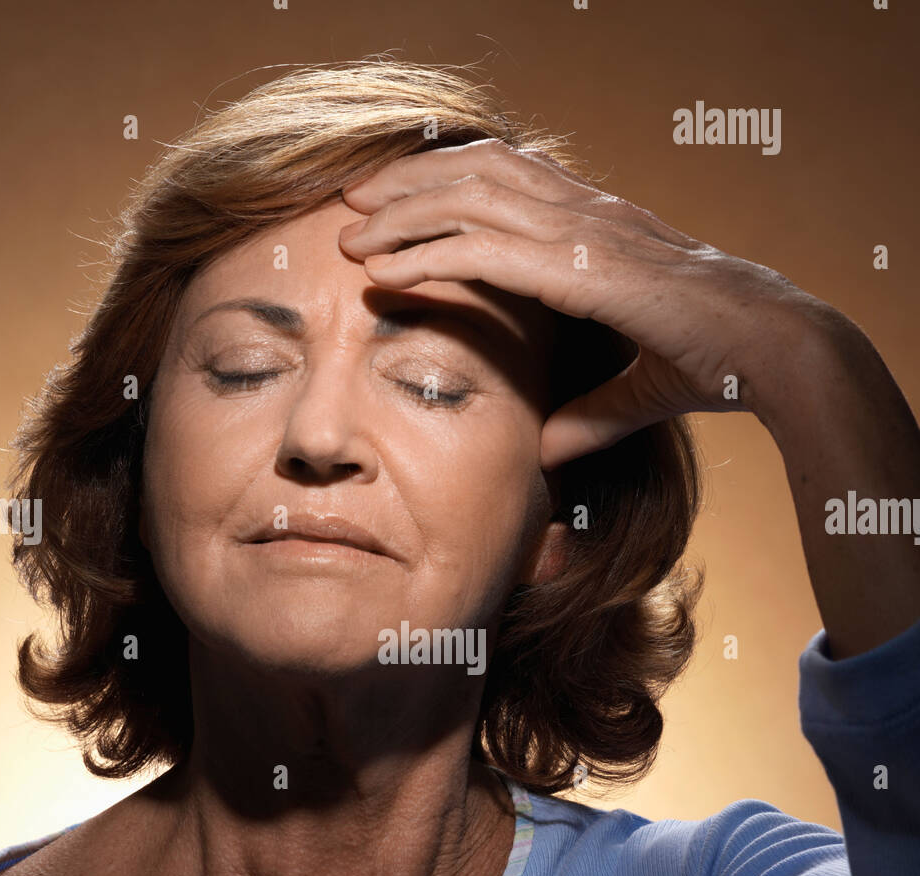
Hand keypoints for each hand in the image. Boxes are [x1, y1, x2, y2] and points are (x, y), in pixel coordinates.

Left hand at [338, 137, 824, 466]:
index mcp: (601, 226)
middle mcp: (588, 214)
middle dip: (408, 182)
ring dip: (403, 211)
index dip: (447, 183)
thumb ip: (586, 416)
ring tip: (352, 230)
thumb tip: (545, 454)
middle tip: (352, 200)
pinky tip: (388, 271)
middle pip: (476, 171)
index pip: (508, 178)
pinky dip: (428, 255)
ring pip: (469, 198)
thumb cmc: (719, 363)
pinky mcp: (583, 265)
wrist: (774, 350)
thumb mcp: (635, 391)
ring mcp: (586, 232)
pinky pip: (484, 249)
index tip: (395, 206)